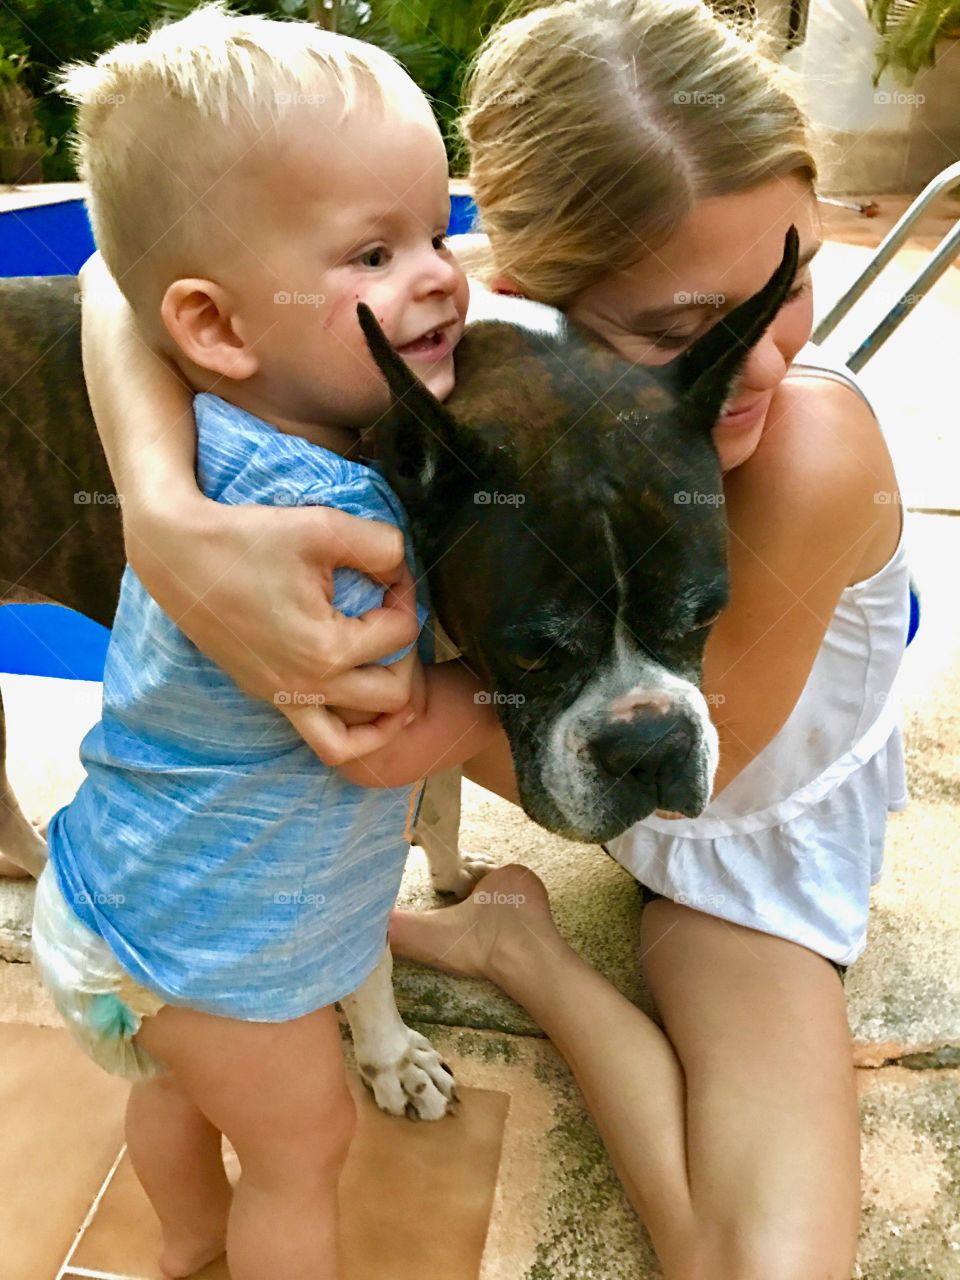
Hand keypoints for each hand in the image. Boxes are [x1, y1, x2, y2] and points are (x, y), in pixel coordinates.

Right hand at [127, 499, 421, 763]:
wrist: (179, 557)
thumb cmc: (248, 540)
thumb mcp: (323, 527)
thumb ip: (380, 546)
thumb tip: (403, 566)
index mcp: (326, 650)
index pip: (402, 633)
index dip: (407, 594)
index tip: (391, 572)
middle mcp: (307, 686)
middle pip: (394, 696)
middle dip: (407, 656)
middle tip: (393, 619)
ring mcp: (284, 697)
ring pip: (354, 743)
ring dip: (385, 717)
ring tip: (395, 681)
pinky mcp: (268, 695)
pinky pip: (320, 738)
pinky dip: (350, 730)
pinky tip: (359, 695)